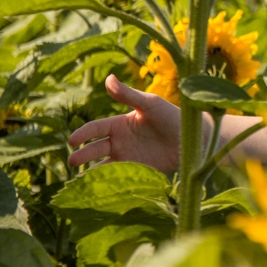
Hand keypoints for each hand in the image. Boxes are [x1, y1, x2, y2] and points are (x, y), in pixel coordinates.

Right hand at [68, 74, 183, 171]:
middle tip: (72, 161)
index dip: (83, 134)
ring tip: (79, 180)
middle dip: (82, 155)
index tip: (72, 140)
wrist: (194, 139)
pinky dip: (108, 182)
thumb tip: (108, 78)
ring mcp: (128, 158)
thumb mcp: (149, 104)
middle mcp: (119, 142)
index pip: (95, 129)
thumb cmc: (172, 117)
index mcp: (119, 124)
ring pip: (103, 166)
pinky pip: (119, 178)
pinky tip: (98, 189)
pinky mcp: (138, 172)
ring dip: (91, 172)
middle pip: (95, 149)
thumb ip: (128, 95)